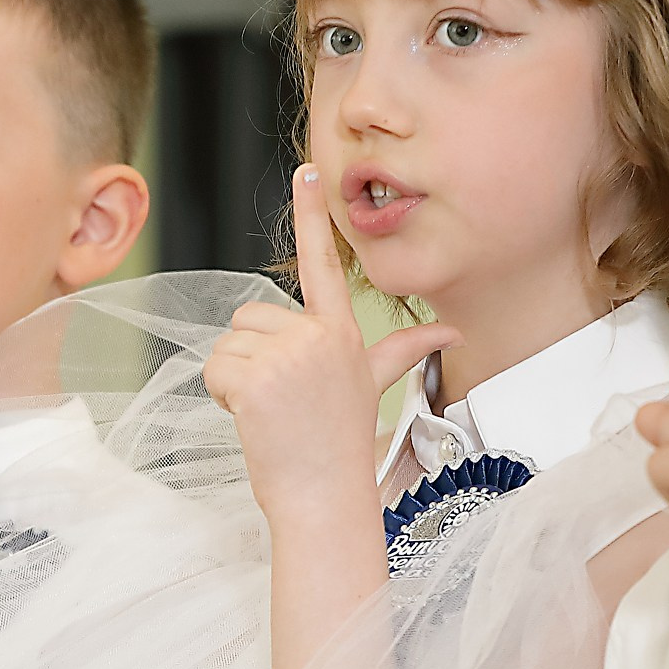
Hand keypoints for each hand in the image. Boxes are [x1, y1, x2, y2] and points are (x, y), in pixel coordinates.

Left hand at [204, 164, 455, 523]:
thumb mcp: (373, 387)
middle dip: (252, 356)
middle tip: (283, 400)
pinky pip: (215, 369)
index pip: (324, 262)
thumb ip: (404, 352)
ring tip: (272, 412)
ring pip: (228, 345)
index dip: (313, 215)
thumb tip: (454, 332)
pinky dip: (222, 397)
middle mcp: (316, 336)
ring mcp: (285, 356)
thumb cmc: (341, 445)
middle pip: (249, 317)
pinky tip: (253, 420)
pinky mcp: (252, 379)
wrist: (324, 498)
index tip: (306, 170)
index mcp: (341, 332)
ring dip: (236, 380)